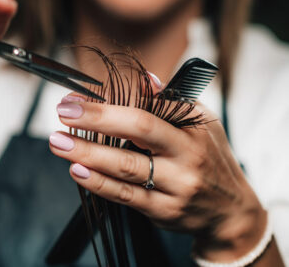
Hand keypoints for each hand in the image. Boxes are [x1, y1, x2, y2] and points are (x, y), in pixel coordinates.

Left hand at [49, 93, 266, 261]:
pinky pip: (126, 195)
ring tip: (58, 143)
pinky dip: (98, 183)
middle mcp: (186, 155)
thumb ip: (169, 103)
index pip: (148, 107)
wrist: (230, 210)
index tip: (76, 98)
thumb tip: (144, 79)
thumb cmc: (208, 158)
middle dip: (97, 119)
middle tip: (63, 113)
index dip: (109, 102)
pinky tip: (77, 170)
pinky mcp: (163, 210)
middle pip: (139, 130)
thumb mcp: (200, 124)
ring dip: (88, 153)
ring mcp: (176, 185)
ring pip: (126, 166)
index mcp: (192, 128)